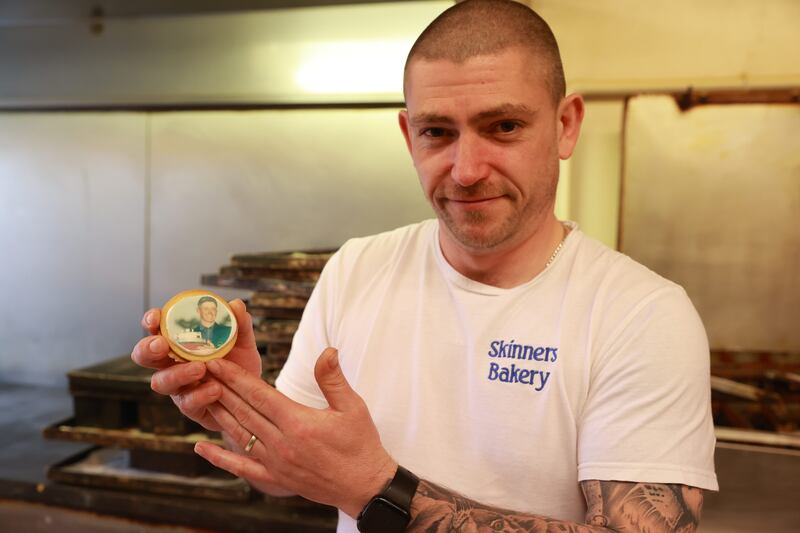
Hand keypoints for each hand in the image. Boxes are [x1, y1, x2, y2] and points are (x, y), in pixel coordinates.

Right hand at [130, 299, 261, 430]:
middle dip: (147, 349)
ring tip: (200, 368)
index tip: (155, 318)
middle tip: (162, 345)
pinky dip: (199, 395)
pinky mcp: (190, 407)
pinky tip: (215, 389)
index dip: (150, 322)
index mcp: (180, 343)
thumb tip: (236, 305)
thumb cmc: (239, 364)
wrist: (253, 396)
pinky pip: (186, 403)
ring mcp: (178, 387)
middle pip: (144, 356)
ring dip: (177, 373)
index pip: (157, 329)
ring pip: (160, 382)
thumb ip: (239, 324)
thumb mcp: (243, 342)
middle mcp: (172, 364)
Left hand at [194, 348, 396, 516]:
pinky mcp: (276, 479)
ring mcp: (276, 463)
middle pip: (243, 411)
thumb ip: (333, 379)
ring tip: (200, 397)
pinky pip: (242, 468)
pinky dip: (220, 458)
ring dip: (218, 415)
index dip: (235, 377)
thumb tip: (328, 350)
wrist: (364, 486)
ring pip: (239, 435)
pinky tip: (202, 448)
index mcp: (298, 422)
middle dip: (220, 389)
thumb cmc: (361, 445)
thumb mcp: (353, 407)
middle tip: (201, 371)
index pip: (258, 394)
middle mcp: (281, 443)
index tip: (217, 362)